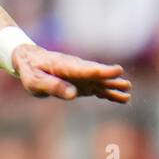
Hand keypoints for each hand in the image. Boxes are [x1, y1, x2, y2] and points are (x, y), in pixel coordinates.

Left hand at [12, 44, 131, 103]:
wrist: (31, 60)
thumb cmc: (31, 71)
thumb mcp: (34, 81)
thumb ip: (52, 86)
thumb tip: (73, 95)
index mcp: (64, 66)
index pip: (84, 69)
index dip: (100, 71)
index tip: (116, 70)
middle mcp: (77, 70)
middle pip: (96, 74)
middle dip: (110, 79)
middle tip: (125, 83)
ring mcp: (82, 76)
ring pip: (101, 81)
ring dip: (113, 85)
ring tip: (127, 90)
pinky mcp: (84, 82)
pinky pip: (99, 87)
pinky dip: (110, 92)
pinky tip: (123, 98)